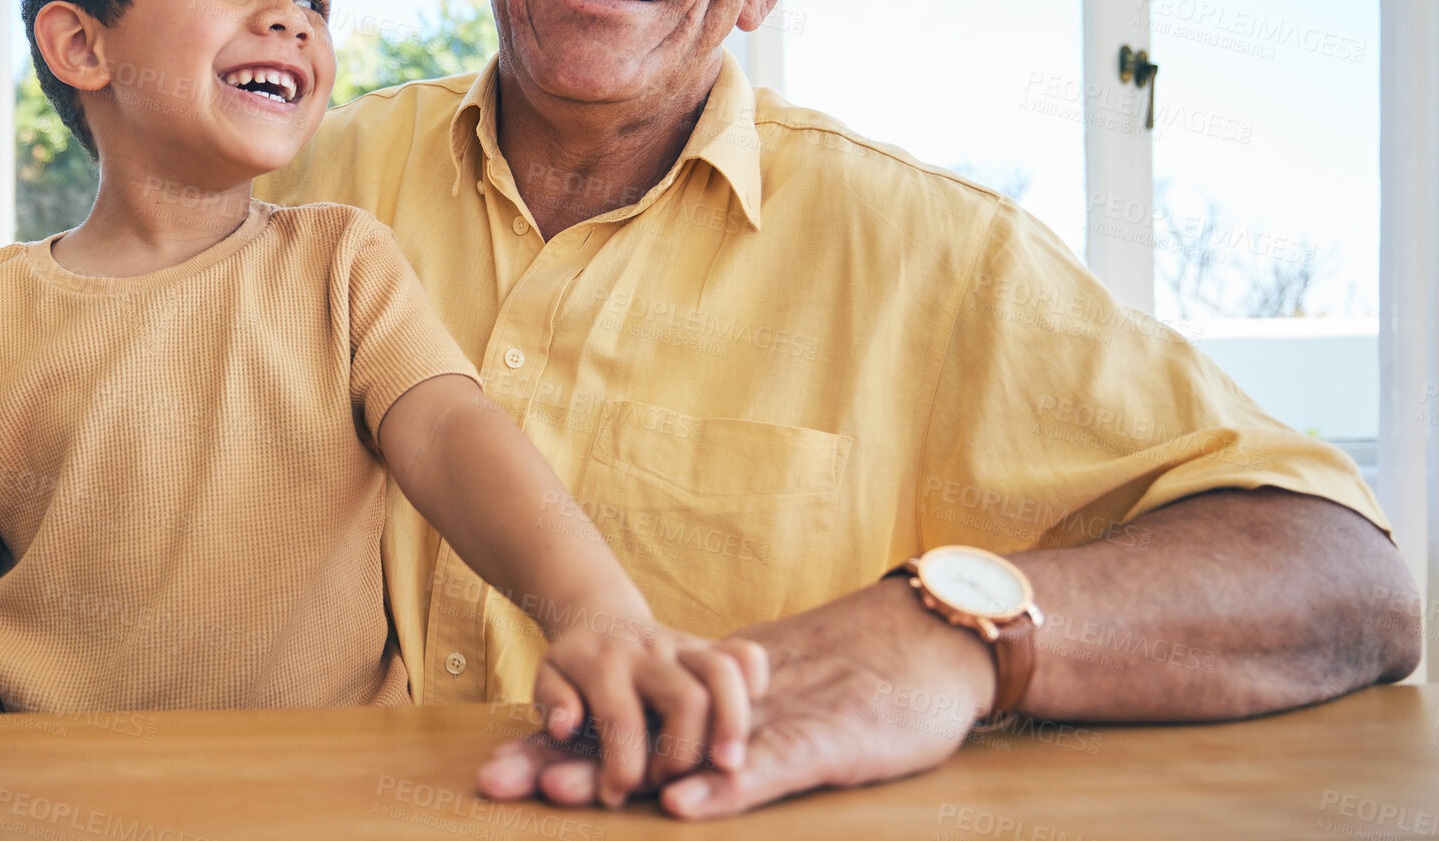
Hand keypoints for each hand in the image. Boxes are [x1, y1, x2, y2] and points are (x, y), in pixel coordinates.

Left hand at [478, 577, 995, 817]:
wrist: (937, 638)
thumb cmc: (866, 684)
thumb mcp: (785, 711)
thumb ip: (729, 732)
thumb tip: (678, 767)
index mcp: (712, 704)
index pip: (627, 726)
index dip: (566, 746)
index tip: (503, 770)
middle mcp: (730, 710)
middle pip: (636, 736)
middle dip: (567, 756)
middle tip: (502, 777)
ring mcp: (777, 723)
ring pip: (687, 750)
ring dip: (623, 770)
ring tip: (562, 790)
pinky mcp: (830, 741)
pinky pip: (769, 764)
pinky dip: (725, 783)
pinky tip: (684, 800)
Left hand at [520, 620, 769, 806]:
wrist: (601, 610)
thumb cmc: (574, 661)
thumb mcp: (549, 675)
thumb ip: (553, 702)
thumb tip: (565, 727)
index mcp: (605, 664)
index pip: (621, 718)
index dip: (620, 766)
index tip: (614, 795)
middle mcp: (649, 653)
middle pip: (686, 698)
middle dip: (683, 752)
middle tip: (668, 785)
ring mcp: (682, 646)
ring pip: (723, 674)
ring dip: (731, 723)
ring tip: (727, 765)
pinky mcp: (707, 646)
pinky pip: (745, 653)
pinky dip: (754, 680)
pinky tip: (751, 711)